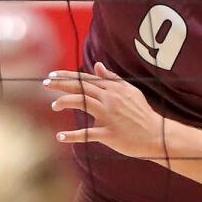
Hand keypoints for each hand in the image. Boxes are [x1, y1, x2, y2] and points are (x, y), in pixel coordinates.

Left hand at [45, 62, 167, 161]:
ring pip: (82, 103)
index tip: (52, 74)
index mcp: (112, 88)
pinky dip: (73, 135)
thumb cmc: (142, 112)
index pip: (85, 78)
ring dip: (65, 102)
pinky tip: (60, 136)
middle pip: (80, 87)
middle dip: (60, 84)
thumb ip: (111, 78)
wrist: (157, 134)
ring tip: (54, 106)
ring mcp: (109, 116)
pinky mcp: (110, 134)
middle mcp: (109, 99)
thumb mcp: (129, 91)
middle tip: (45, 84)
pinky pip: (88, 133)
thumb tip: (96, 65)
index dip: (67, 76)